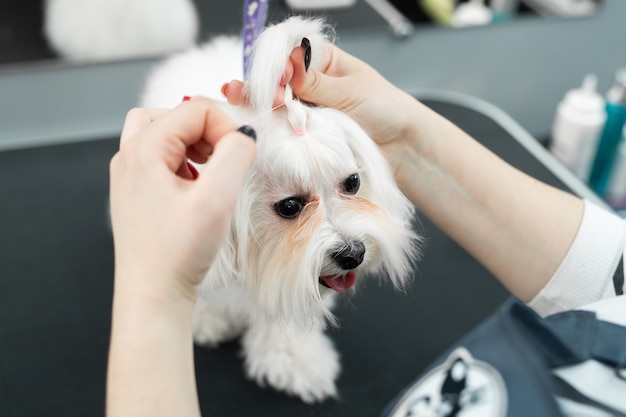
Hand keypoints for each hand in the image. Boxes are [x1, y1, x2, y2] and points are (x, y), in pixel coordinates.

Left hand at [109, 97, 256, 305]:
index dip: (226, 127)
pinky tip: (197, 190)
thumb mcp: (216, 200)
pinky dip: (183, 163)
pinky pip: (160, 160)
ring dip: (193, 144)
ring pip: (162, 135)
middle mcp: (129, 158)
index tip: (241, 157)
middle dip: (206, 130)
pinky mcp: (136, 195)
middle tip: (223, 158)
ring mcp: (129, 177)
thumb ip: (236, 156)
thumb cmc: (178, 253)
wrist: (153, 296)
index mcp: (143, 150)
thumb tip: (244, 136)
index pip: (193, 109)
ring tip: (211, 172)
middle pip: (172, 115)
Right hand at [222, 44, 420, 172]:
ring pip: (278, 104)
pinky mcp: (308, 132)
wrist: (402, 148)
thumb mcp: (350, 91)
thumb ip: (315, 83)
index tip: (275, 78)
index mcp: (325, 61)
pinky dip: (273, 126)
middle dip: (263, 86)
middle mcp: (313, 83)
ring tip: (242, 102)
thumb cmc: (387, 109)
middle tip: (247, 93)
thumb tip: (288, 66)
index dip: (278, 65)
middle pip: (279, 80)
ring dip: (262, 105)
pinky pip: (286, 127)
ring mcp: (309, 108)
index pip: (292, 55)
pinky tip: (256, 121)